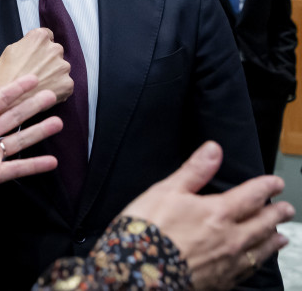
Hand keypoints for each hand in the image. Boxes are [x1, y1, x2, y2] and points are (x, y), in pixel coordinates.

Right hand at [0, 28, 72, 105]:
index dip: (41, 46)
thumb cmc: (5, 74)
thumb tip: (34, 45)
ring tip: (39, 83)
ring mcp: (63, 67)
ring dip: (54, 74)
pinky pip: (65, 84)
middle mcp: (55, 49)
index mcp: (40, 37)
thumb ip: (27, 43)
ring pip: (61, 68)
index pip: (48, 35)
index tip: (37, 54)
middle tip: (36, 70)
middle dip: (48, 59)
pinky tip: (44, 91)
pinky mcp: (67, 84)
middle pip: (56, 52)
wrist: (7, 99)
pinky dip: (58, 88)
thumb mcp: (10, 49)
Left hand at [0, 67, 61, 205]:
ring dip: (39, 132)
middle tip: (51, 95)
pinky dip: (35, 165)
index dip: (16, 89)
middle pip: (14, 117)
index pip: (0, 100)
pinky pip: (17, 169)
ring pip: (20, 141)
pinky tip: (52, 161)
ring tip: (58, 123)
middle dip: (33, 107)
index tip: (33, 78)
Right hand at [120, 141, 293, 290]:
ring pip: (260, 249)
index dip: (266, 187)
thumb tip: (213, 149)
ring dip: (273, 240)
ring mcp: (228, 262)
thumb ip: (194, 171)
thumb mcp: (167, 191)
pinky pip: (248, 271)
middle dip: (276, 214)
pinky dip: (258, 262)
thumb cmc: (148, 228)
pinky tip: (257, 261)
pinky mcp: (221, 281)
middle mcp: (230, 238)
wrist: (140, 270)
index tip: (276, 183)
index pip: (251, 196)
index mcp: (218, 212)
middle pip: (262, 223)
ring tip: (281, 236)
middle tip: (287, 209)